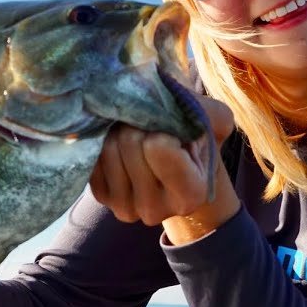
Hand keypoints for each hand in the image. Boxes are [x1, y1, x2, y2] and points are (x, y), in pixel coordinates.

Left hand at [89, 96, 240, 243]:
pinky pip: (93, 157)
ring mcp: (125, 208)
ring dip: (120, 130)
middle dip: (139, 123)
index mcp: (190, 195)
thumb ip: (202, 109)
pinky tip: (120, 145)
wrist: (178, 164)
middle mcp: (156, 210)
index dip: (163, 125)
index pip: (159, 148)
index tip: (171, 127)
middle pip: (130, 144)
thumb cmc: (196, 139)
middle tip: (150, 125)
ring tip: (136, 133)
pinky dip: (104, 141)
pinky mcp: (102, 198)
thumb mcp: (213, 120)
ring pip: (108, 149)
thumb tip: (162, 96)